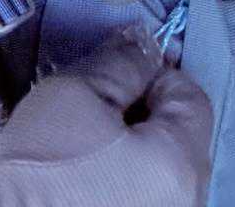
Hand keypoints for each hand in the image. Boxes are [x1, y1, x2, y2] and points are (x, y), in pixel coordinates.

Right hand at [0, 33, 212, 206]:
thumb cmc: (44, 168)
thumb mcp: (74, 93)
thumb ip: (121, 62)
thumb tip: (146, 43)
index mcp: (183, 164)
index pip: (189, 95)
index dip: (150, 72)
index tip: (110, 75)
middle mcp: (191, 201)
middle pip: (178, 133)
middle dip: (140, 109)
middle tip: (91, 109)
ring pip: (162, 166)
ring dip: (130, 144)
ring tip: (84, 143)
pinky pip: (146, 192)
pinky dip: (123, 175)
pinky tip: (87, 176)